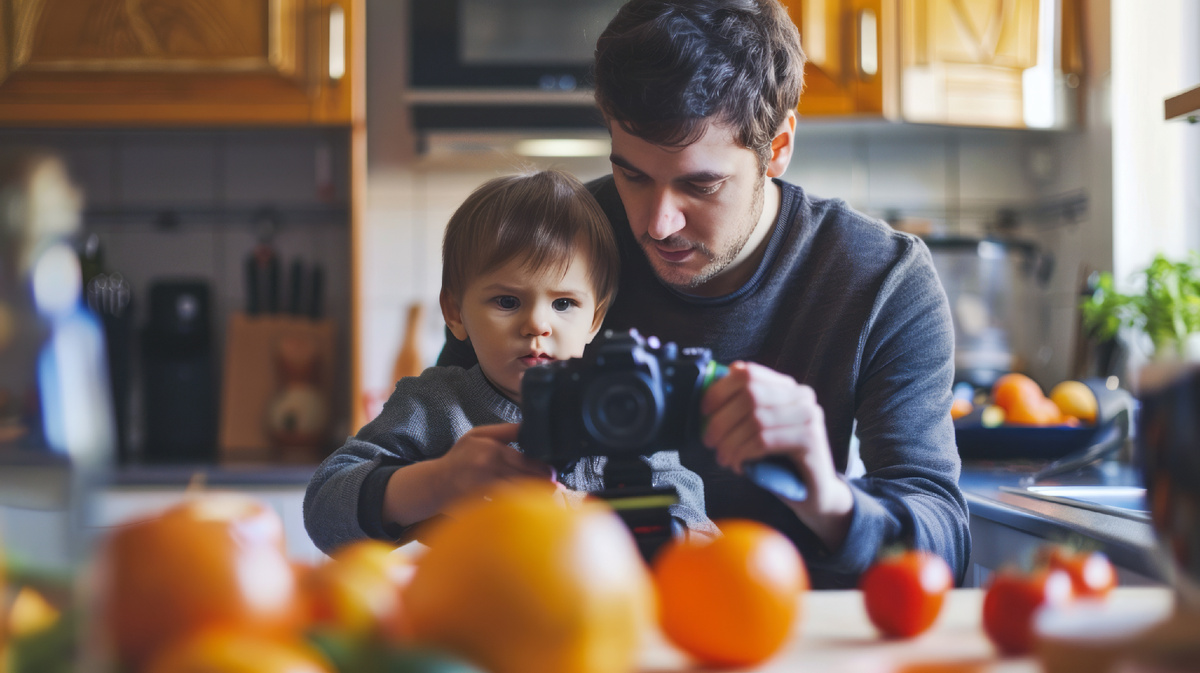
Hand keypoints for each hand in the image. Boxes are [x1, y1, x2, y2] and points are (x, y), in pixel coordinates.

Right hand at [384, 423, 554, 528]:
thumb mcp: (478, 434)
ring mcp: (482, 486)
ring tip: (549, 497)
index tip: (554, 472)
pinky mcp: (479, 503)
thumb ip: (506, 431)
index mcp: (491, 448)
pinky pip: (504, 506)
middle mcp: (487, 466)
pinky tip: (530, 509)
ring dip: (535, 497)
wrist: (435, 482)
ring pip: (517, 493)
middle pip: (524, 477)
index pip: (525, 459)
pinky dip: (518, 507)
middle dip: (544, 483)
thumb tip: (531, 426)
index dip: (542, 467)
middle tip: (557, 486)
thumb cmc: (460, 456)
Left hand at [700, 362, 853, 547]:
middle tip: (709, 441)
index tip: (704, 410)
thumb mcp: (756, 429)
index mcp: (787, 387)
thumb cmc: (778, 460)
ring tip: (723, 458)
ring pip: (756, 420)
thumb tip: (710, 383)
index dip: (720, 389)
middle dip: (722, 419)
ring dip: (731, 441)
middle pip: (750, 395)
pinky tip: (738, 465)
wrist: (812, 493)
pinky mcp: (810, 440)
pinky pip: (765, 440)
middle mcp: (802, 396)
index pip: (749, 373)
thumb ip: (740, 407)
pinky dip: (744, 452)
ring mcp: (809, 416)